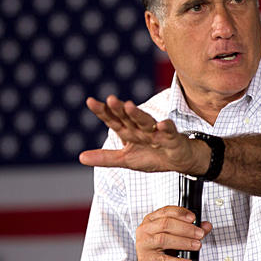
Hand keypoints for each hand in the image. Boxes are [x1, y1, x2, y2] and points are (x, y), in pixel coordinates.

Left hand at [79, 95, 208, 174]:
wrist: (179, 160)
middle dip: (119, 109)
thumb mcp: (126, 160)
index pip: (113, 120)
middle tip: (110, 99)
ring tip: (129, 106)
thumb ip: (105, 158)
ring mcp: (156, 132)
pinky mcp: (172, 138)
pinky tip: (162, 124)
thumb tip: (80, 157)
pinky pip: (168, 132)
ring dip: (138, 114)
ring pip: (146, 121)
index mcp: (129, 132)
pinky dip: (166, 128)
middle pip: (128, 117)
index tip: (90, 101)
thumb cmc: (153, 156)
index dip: (103, 112)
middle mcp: (141, 129)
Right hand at [134, 206, 212, 260]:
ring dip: (184, 242)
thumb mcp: (176, 237)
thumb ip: (192, 229)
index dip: (181, 213)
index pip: (166, 211)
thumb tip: (206, 226)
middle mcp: (145, 231)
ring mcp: (144, 246)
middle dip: (186, 229)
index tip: (193, 218)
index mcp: (151, 220)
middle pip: (166, 224)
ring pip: (164, 240)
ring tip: (197, 245)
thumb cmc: (162, 252)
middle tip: (199, 234)